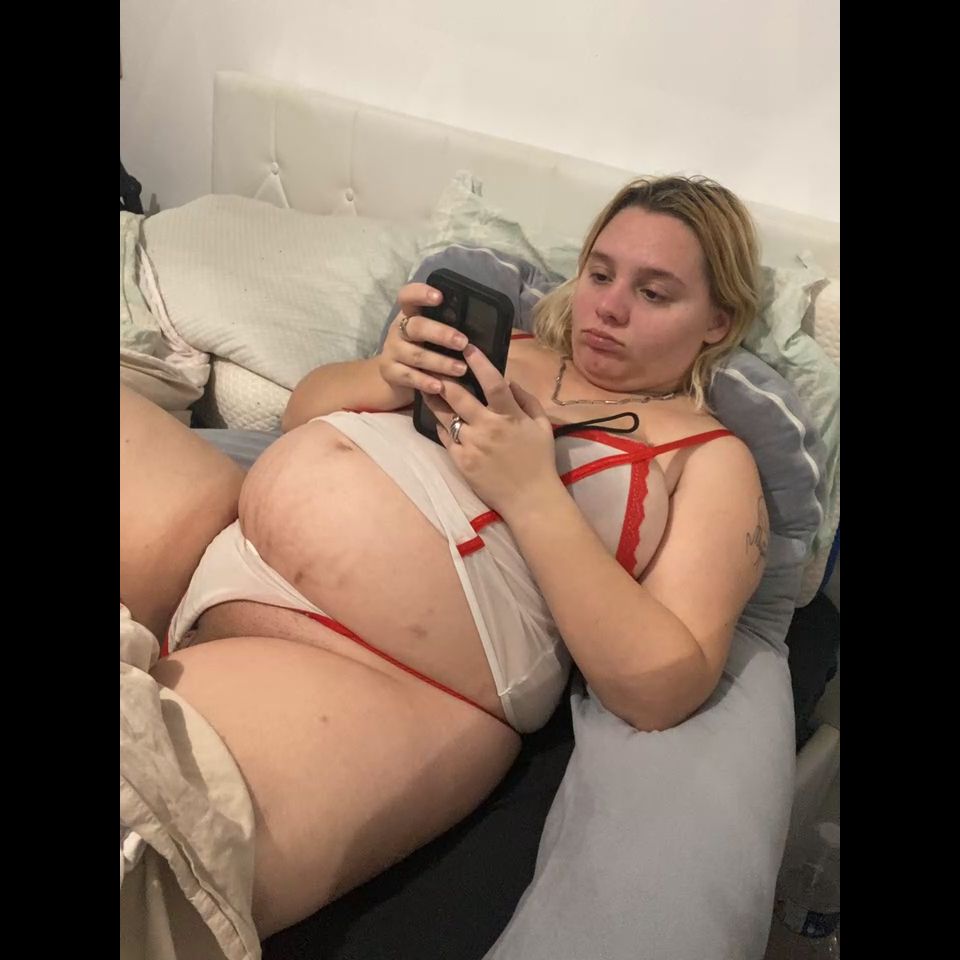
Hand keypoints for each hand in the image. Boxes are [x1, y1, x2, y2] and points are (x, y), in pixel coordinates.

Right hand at [378, 284, 471, 396]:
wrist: (395, 378)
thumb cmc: (424, 350)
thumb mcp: (432, 336)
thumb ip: (447, 327)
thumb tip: (482, 326)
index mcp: (409, 315)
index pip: (408, 296)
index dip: (420, 293)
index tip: (439, 297)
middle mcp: (397, 330)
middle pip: (417, 326)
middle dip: (441, 333)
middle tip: (463, 342)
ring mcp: (391, 351)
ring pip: (416, 355)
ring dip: (440, 362)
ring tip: (461, 369)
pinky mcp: (390, 372)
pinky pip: (409, 377)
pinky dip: (425, 381)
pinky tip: (439, 387)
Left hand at [423, 345, 558, 516]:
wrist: (529, 499)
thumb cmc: (539, 460)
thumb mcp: (541, 426)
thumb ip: (527, 400)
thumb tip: (509, 380)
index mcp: (509, 417)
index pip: (492, 383)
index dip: (478, 363)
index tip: (467, 347)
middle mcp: (487, 428)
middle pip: (458, 396)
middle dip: (443, 377)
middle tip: (432, 362)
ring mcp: (471, 445)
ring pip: (445, 416)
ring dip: (434, 398)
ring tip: (425, 385)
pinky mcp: (461, 461)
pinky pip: (445, 437)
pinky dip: (441, 425)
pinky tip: (437, 416)